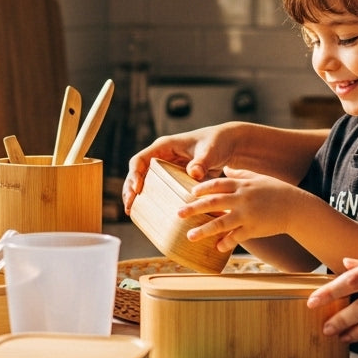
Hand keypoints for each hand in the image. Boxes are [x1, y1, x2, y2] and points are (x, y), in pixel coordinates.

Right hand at [121, 124, 239, 210]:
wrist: (228, 145)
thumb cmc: (218, 143)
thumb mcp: (210, 150)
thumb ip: (202, 161)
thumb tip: (194, 174)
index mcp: (164, 146)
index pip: (140, 159)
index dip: (134, 174)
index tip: (137, 189)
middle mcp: (161, 157)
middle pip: (137, 173)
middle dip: (130, 189)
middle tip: (129, 206)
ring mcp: (167, 168)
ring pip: (144, 182)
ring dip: (136, 196)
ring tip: (131, 212)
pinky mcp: (174, 178)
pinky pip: (158, 189)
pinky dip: (151, 200)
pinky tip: (148, 214)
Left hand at [179, 166, 308, 250]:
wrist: (296, 207)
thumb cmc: (276, 191)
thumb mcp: (258, 178)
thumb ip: (241, 173)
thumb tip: (227, 167)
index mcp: (242, 185)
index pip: (217, 184)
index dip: (202, 188)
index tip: (190, 193)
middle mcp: (242, 198)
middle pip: (214, 203)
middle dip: (194, 208)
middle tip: (178, 213)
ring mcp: (248, 215)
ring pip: (222, 222)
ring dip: (204, 230)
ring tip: (190, 236)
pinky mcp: (254, 229)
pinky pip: (237, 237)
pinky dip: (226, 243)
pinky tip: (217, 247)